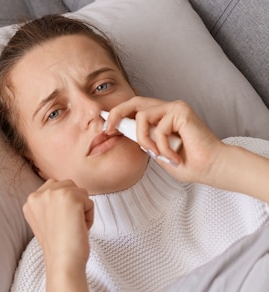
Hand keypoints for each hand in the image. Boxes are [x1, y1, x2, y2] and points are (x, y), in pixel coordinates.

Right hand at [23, 179, 93, 270]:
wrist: (62, 262)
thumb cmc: (58, 246)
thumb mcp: (44, 221)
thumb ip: (49, 204)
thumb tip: (67, 194)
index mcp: (30, 201)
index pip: (54, 187)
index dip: (63, 205)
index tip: (59, 224)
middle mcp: (38, 194)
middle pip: (68, 185)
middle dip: (73, 205)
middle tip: (66, 226)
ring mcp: (54, 194)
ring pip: (80, 192)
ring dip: (82, 210)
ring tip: (72, 227)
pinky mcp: (71, 197)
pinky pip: (89, 202)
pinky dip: (89, 217)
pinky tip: (78, 228)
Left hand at [105, 97, 225, 184]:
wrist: (210, 168)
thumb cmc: (187, 163)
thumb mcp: (156, 152)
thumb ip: (143, 141)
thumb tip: (121, 132)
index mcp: (160, 118)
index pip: (134, 110)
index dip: (116, 115)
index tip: (103, 126)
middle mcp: (167, 109)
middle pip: (133, 102)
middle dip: (115, 114)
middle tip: (107, 130)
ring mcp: (174, 108)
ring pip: (142, 117)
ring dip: (145, 141)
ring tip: (158, 155)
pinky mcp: (181, 111)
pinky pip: (157, 128)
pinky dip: (161, 147)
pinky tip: (173, 156)